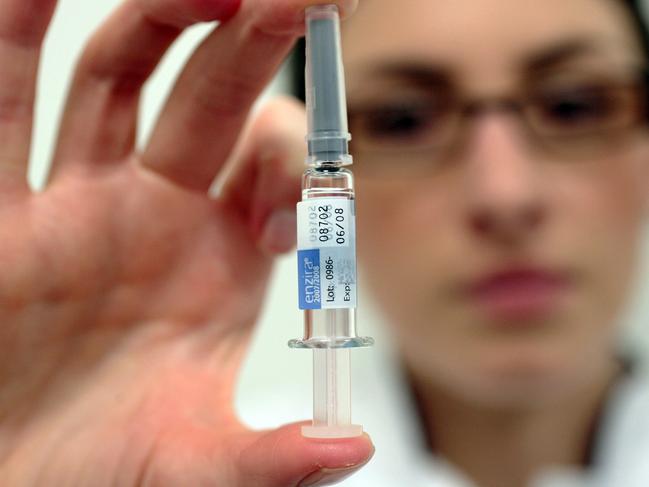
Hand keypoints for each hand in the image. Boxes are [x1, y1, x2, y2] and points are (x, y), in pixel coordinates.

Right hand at [0, 0, 372, 484]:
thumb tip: (352, 449)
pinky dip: (16, 37)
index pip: (274, 167)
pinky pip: (2, 107)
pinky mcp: (0, 215)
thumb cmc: (106, 474)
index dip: (300, 160)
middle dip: (254, 42)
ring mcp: (77, 200)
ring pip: (119, 78)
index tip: (304, 196)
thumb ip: (273, 457)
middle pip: (210, 97)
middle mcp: (156, 212)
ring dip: (161, 17)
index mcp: (219, 259)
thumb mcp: (200, 464)